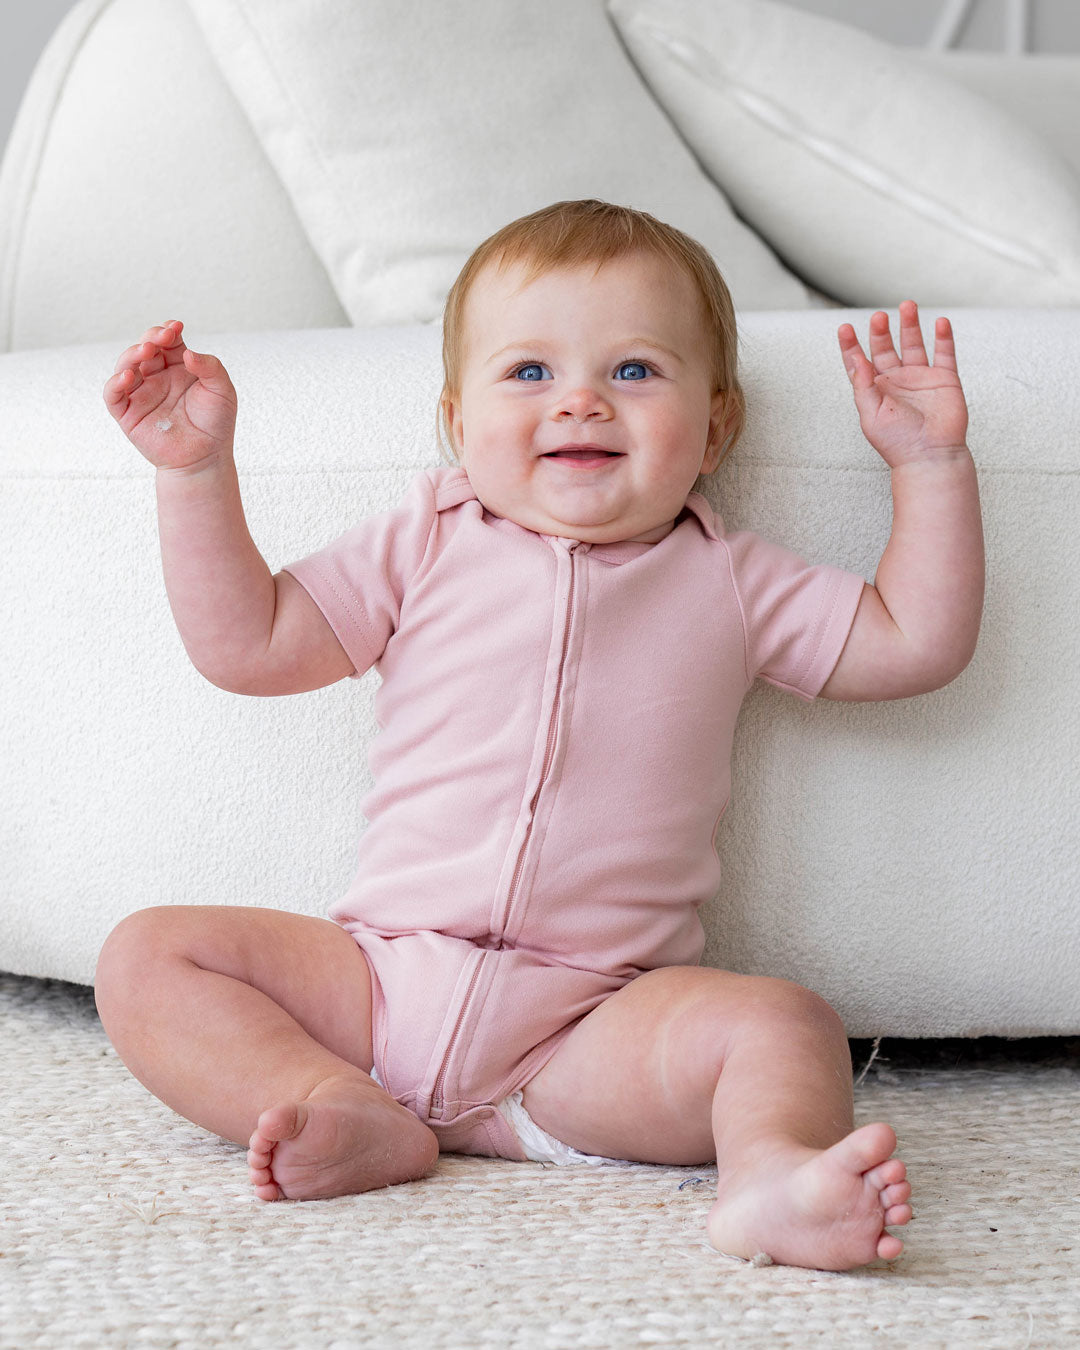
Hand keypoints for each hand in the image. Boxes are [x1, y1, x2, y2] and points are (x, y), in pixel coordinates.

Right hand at [103, 320, 237, 470]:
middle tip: (161, 338)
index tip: (176, 328)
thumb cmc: (215, 424)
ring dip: (132, 354)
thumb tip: (188, 353)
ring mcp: (141, 394)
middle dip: (150, 338)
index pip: (167, 341)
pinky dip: (115, 383)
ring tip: (145, 351)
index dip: (168, 331)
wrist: (206, 457)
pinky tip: (128, 377)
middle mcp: (156, 377)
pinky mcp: (128, 414)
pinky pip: (113, 395)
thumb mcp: (222, 391)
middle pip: (144, 348)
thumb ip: (211, 368)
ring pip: (126, 366)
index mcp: (177, 367)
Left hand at [838, 301, 968, 467]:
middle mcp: (897, 381)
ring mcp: (921, 378)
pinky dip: (944, 337)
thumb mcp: (871, 414)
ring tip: (907, 305)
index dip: (851, 346)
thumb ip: (863, 385)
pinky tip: (940, 322)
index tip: (844, 328)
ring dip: (910, 324)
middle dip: (880, 331)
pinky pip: (945, 353)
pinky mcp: (944, 380)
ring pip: (914, 344)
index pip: (859, 362)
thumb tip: (856, 358)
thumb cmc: (897, 443)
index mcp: (875, 390)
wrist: (929, 457)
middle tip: (878, 317)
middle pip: (886, 347)